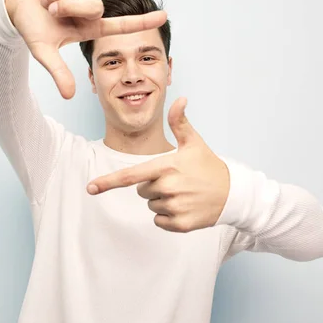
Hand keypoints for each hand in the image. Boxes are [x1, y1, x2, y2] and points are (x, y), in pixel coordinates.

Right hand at [4, 0, 166, 98]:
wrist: (14, 2)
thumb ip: (59, 72)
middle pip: (96, 5)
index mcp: (89, 27)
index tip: (163, 16)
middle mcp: (91, 8)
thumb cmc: (31, 26)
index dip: (142, 21)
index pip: (121, 25)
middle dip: (68, 7)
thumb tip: (69, 95)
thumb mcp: (44, 51)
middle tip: (51, 11)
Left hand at [87, 98, 230, 232]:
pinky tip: (185, 207)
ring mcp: (174, 207)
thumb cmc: (208, 166)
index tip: (90, 188)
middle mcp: (168, 188)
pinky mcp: (180, 224)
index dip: (108, 182)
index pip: (131, 175)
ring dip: (162, 201)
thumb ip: (180, 122)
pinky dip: (168, 217)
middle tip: (176, 181)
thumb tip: (180, 99)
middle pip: (141, 191)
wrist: (232, 193)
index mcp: (166, 167)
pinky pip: (159, 221)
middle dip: (153, 186)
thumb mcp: (194, 143)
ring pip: (151, 206)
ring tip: (183, 193)